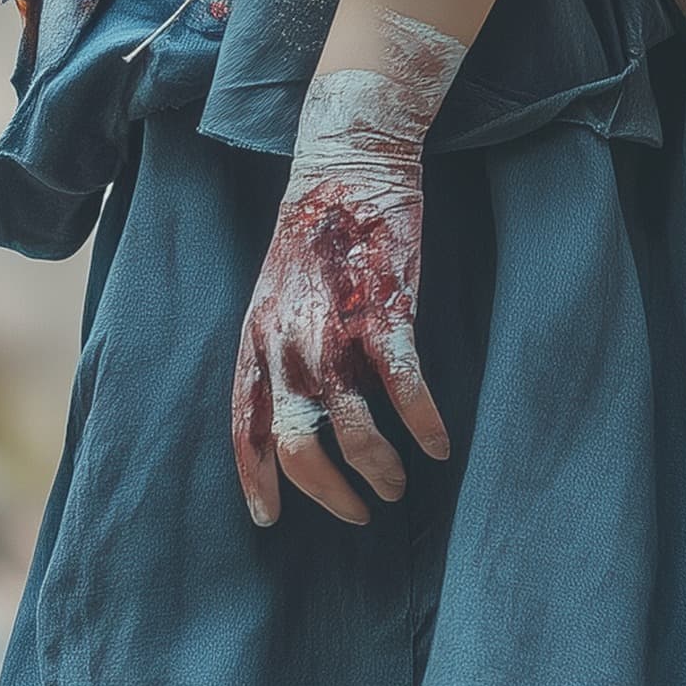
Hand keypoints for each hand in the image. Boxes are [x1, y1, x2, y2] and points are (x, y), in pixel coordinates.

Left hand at [230, 11, 465, 529]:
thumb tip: (289, 409)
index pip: (246, 427)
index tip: (267, 520)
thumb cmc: (315, 233)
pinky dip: (424, 427)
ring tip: (398, 486)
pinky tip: (440, 447)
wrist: (348, 165)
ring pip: (355, 432)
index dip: (255, 480)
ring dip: (380, 472)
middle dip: (328, 493)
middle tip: (356, 513)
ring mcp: (338, 332)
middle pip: (299, 445)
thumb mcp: (274, 296)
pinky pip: (407, 391)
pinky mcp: (387, 315)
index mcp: (257, 339)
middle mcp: (289, 344)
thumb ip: (276, 351)